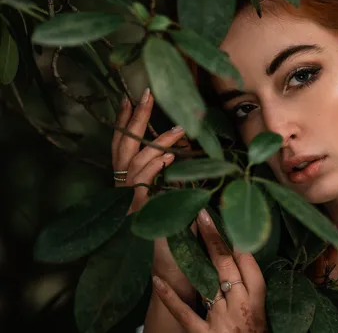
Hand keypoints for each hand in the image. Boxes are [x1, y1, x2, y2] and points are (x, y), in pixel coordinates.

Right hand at [111, 88, 191, 294]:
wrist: (175, 273)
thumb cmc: (180, 237)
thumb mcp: (178, 200)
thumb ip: (177, 178)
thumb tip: (186, 152)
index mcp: (133, 185)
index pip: (125, 148)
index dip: (126, 123)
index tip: (130, 98)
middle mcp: (126, 191)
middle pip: (123, 149)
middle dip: (133, 120)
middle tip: (143, 93)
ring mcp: (130, 203)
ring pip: (134, 163)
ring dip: (156, 142)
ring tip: (178, 128)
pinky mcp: (139, 215)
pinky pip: (142, 184)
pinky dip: (154, 167)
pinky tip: (169, 156)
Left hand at [152, 209, 267, 332]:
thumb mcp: (256, 317)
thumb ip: (247, 294)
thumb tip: (235, 263)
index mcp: (257, 305)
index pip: (251, 266)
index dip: (239, 241)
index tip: (229, 221)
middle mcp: (240, 309)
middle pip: (229, 267)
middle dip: (216, 238)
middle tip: (204, 213)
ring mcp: (221, 322)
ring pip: (210, 283)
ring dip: (196, 257)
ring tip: (184, 232)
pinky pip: (186, 314)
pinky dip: (170, 297)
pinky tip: (157, 281)